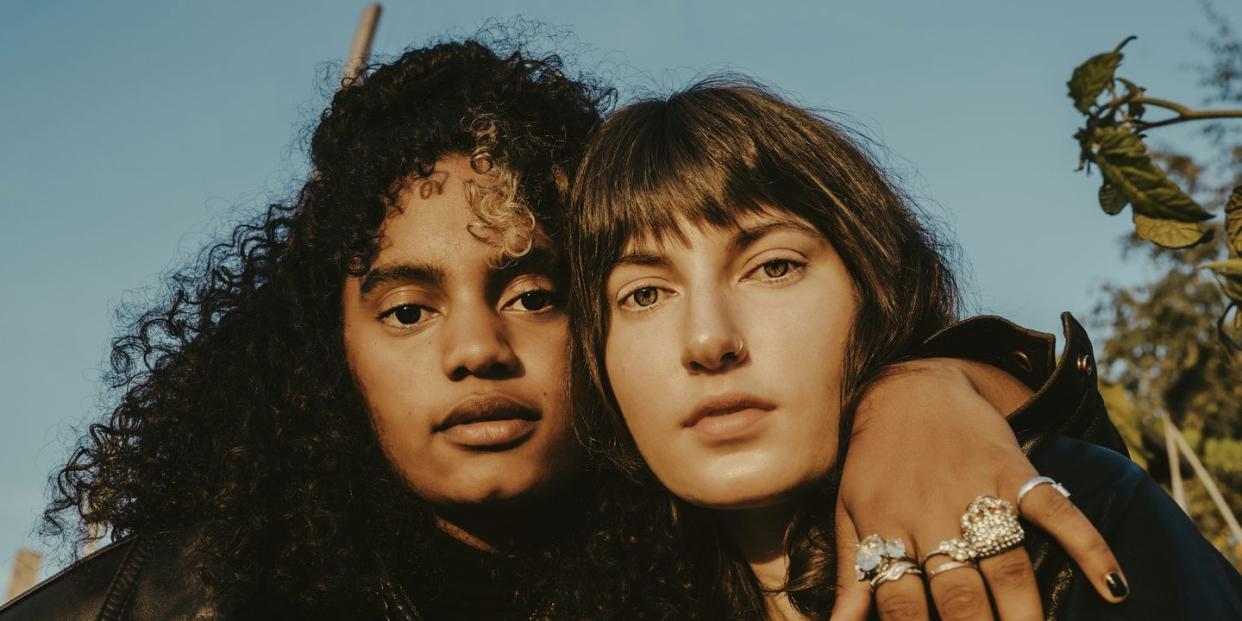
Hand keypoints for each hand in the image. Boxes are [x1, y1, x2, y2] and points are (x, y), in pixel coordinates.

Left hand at [828, 359, 1127, 620]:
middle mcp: (933, 515)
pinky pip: (1055, 510)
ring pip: (1007, 565)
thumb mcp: (851, 513)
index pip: (901, 603)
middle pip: (959, 594)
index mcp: (889, 530)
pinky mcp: (1015, 470)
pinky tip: (1115, 585)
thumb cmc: (874, 460)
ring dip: (1025, 613)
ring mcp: (978, 492)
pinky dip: (1089, 545)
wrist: (907, 386)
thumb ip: (852, 574)